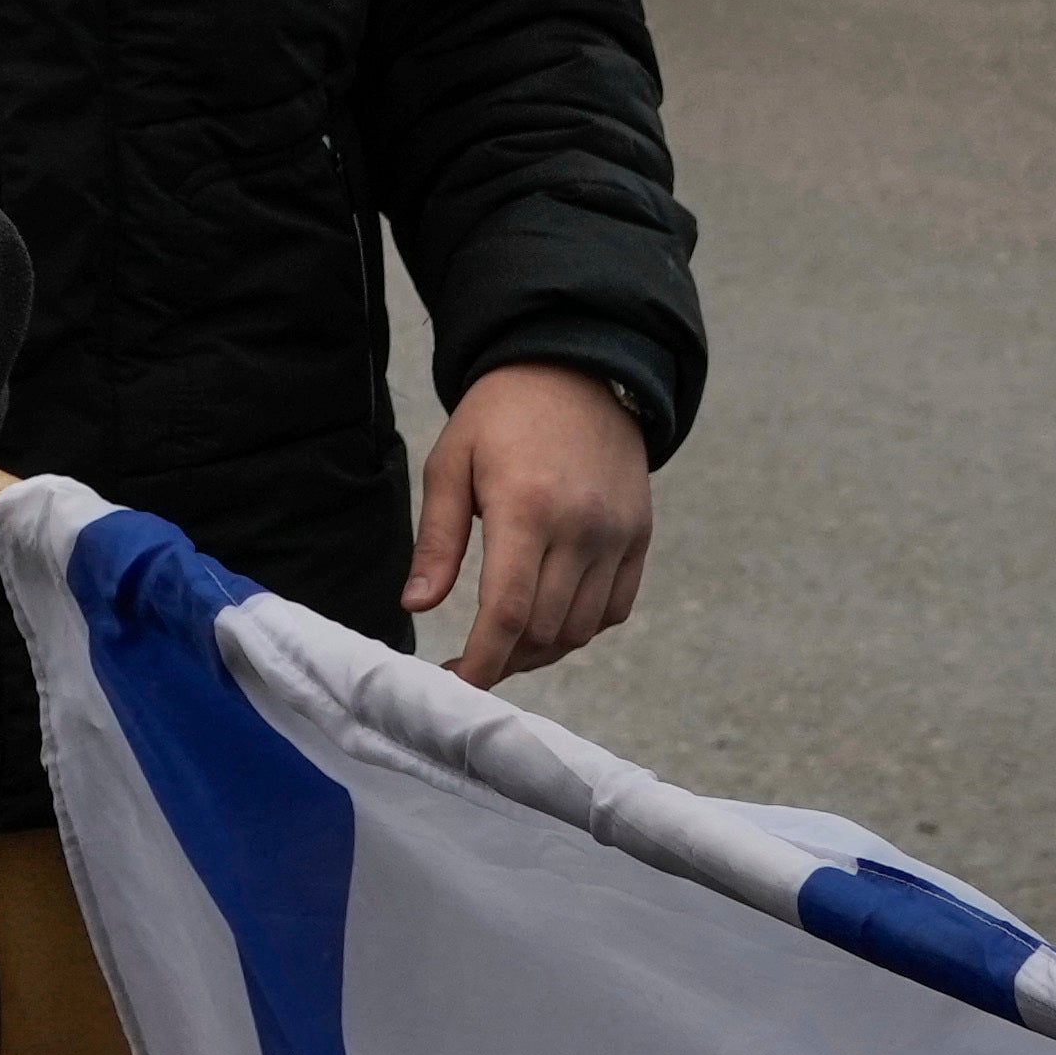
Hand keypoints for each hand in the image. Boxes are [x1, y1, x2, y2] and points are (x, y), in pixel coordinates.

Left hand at [407, 363, 657, 690]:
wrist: (575, 372)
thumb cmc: (499, 418)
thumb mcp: (450, 466)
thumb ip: (438, 542)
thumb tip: (416, 605)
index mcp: (528, 509)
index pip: (509, 612)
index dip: (483, 659)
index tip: (458, 682)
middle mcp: (582, 529)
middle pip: (546, 630)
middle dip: (506, 660)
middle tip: (470, 664)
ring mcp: (618, 535)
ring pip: (582, 628)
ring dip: (542, 651)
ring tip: (504, 647)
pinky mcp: (640, 537)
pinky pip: (615, 608)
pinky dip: (581, 628)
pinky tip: (547, 622)